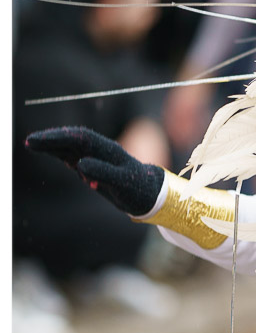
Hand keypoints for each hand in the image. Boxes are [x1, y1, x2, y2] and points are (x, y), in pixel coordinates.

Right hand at [25, 126, 164, 216]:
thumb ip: (103, 173)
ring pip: (70, 147)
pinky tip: (48, 153)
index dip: (58, 138)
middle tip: (28, 142)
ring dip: (52, 145)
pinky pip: (73, 156)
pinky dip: (59, 153)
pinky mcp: (93, 165)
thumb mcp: (122, 183)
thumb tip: (79, 164)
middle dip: (50, 139)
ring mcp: (96, 156)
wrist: (149, 194)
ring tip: (32, 145)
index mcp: (107, 151)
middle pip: (71, 140)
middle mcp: (100, 150)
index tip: (39, 140)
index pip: (79, 138)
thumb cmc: (137, 189)